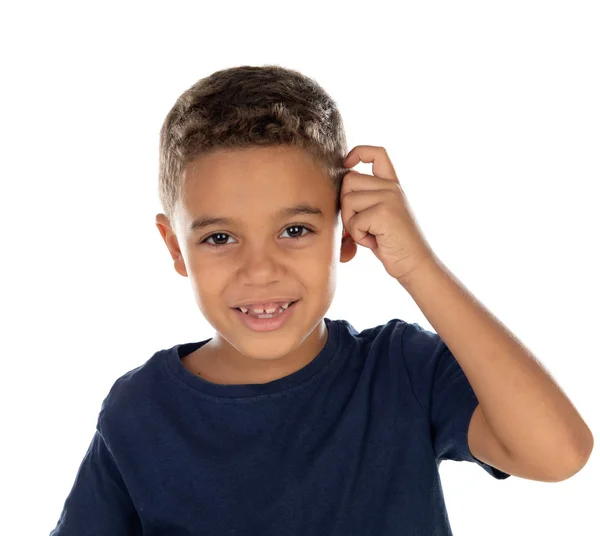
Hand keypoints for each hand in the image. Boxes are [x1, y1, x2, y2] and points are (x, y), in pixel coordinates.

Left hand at [341, 145, 436, 282]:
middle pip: (349, 180)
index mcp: (392, 185)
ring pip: (348, 201)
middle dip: (346, 206)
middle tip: (362, 225)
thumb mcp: (379, 215)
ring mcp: (389, 198)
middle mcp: (392, 188)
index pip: (377, 153)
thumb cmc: (392, 244)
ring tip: (370, 234)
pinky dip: (359, 237)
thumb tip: (338, 190)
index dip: (358, 152)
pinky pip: (353, 222)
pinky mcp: (384, 212)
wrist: (414, 264)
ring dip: (352, 224)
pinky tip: (375, 241)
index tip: (347, 163)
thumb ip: (365, 198)